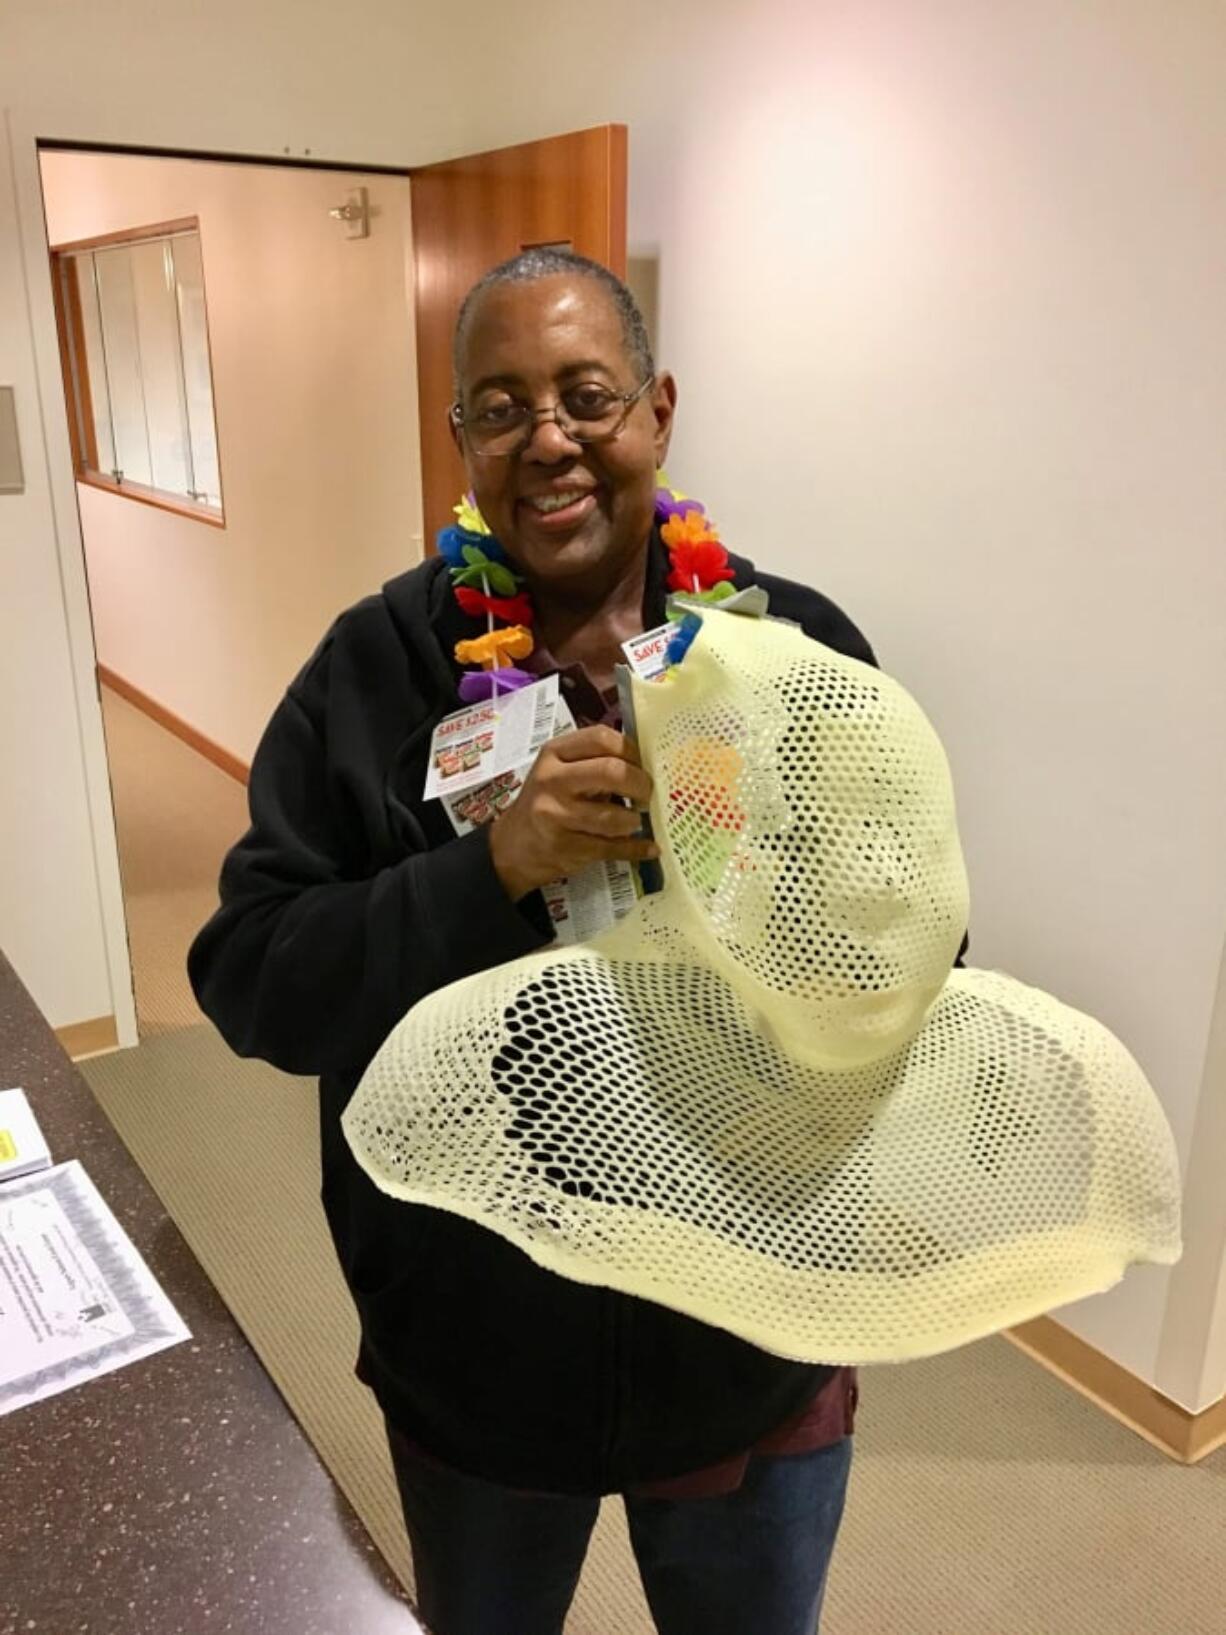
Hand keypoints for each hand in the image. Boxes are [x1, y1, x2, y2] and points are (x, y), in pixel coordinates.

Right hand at [489, 726, 658, 901]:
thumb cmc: (545, 802)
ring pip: (613, 816)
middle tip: (645, 794)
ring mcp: (556, 816)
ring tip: (634, 821)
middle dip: (640, 784)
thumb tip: (646, 764)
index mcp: (554, 754)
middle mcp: (552, 781)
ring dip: (633, 820)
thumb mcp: (559, 771)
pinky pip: (612, 848)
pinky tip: (648, 847)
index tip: (641, 764)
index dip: (631, 750)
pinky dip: (637, 849)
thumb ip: (593, 762)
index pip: (601, 738)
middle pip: (611, 772)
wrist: (511, 846)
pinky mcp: (565, 848)